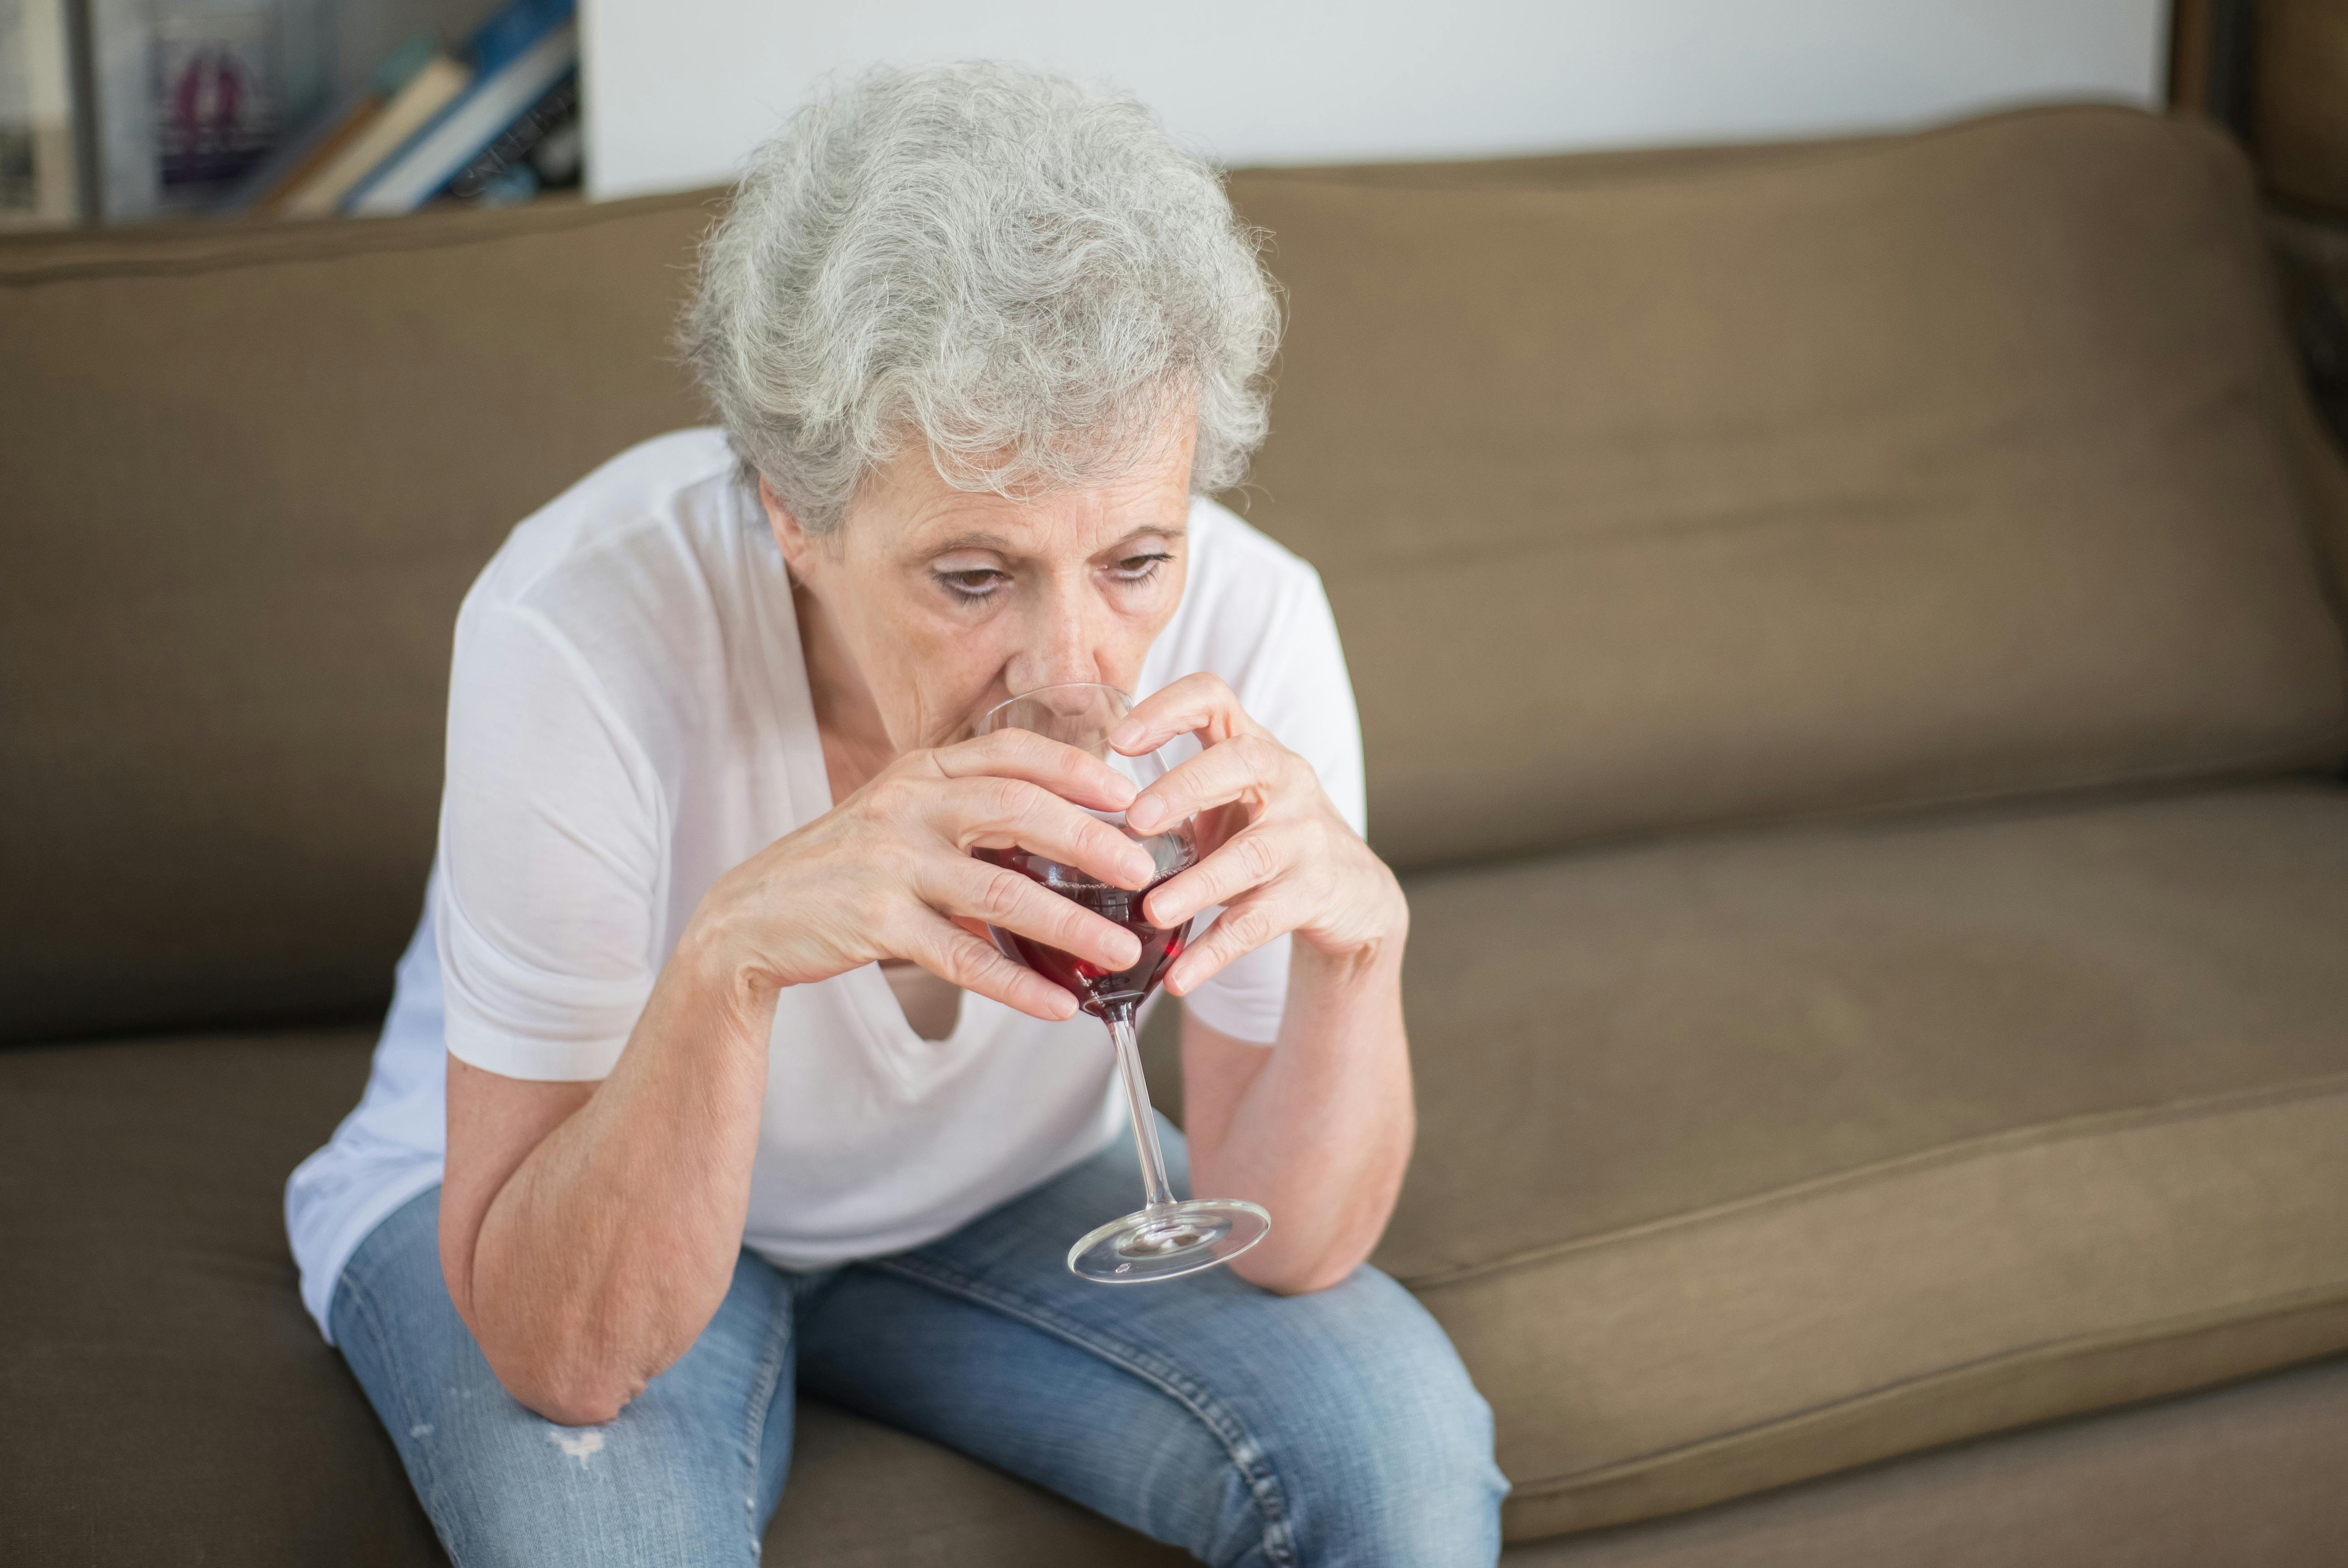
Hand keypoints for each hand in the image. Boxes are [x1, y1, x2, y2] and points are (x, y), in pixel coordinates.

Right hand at [685, 729, 1160, 1021]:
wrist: (752, 916)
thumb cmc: (845, 868)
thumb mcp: (903, 819)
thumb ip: (970, 817)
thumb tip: (1065, 840)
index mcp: (921, 770)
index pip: (1013, 752)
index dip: (1077, 770)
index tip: (1131, 793)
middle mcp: (907, 805)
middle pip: (1019, 811)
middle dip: (1091, 841)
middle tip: (1145, 872)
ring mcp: (890, 863)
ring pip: (1001, 890)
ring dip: (1071, 924)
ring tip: (1123, 952)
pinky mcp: (875, 922)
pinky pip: (962, 957)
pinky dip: (1017, 984)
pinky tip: (1058, 1005)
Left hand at [1111, 674, 1406, 994]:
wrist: (1350, 892)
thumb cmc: (1264, 835)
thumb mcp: (1222, 802)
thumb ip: (1164, 797)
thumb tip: (1066, 817)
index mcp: (1250, 746)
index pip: (1213, 697)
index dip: (1167, 708)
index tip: (1120, 739)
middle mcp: (1285, 779)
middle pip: (1243, 761)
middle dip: (1187, 786)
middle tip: (1138, 818)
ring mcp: (1306, 835)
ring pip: (1254, 852)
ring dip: (1200, 882)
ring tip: (1153, 910)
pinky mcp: (1314, 892)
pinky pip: (1261, 921)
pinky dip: (1217, 951)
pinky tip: (1179, 976)